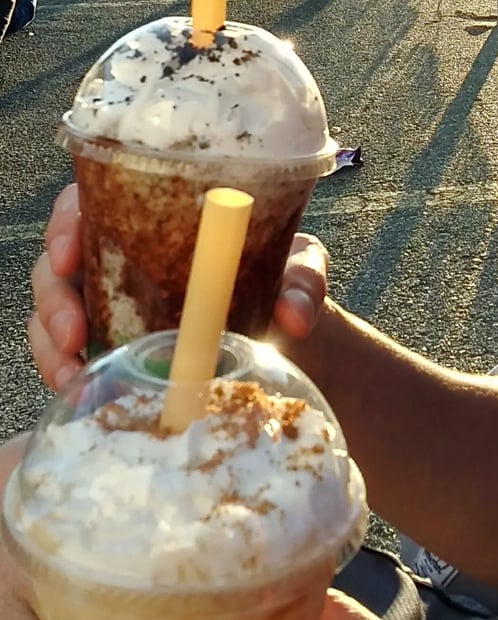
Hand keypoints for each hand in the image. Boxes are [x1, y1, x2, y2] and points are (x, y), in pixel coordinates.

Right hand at [30, 184, 329, 391]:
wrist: (292, 338)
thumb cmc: (287, 284)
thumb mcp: (302, 270)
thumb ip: (302, 283)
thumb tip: (293, 318)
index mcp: (159, 219)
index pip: (92, 204)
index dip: (66, 224)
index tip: (69, 256)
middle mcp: (128, 258)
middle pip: (64, 264)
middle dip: (55, 298)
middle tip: (72, 333)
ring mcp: (118, 305)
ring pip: (60, 312)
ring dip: (52, 345)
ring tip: (72, 375)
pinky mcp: (120, 347)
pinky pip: (78, 354)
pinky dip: (72, 372)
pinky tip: (84, 393)